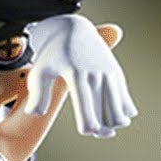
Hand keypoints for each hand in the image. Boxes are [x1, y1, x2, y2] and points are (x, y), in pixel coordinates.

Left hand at [23, 13, 137, 137]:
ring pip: (119, 110)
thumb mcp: (39, 71)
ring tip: (105, 124)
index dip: (88, 128)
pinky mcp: (116, 73)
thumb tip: (36, 114)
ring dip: (114, 123)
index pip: (88, 113)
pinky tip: (113, 114)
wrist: (73, 30)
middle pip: (106, 116)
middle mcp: (96, 75)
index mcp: (77, 76)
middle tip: (96, 131)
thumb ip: (37, 95)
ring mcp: (109, 74)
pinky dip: (122, 112)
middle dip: (103, 130)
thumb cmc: (52, 54)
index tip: (85, 130)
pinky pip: (125, 101)